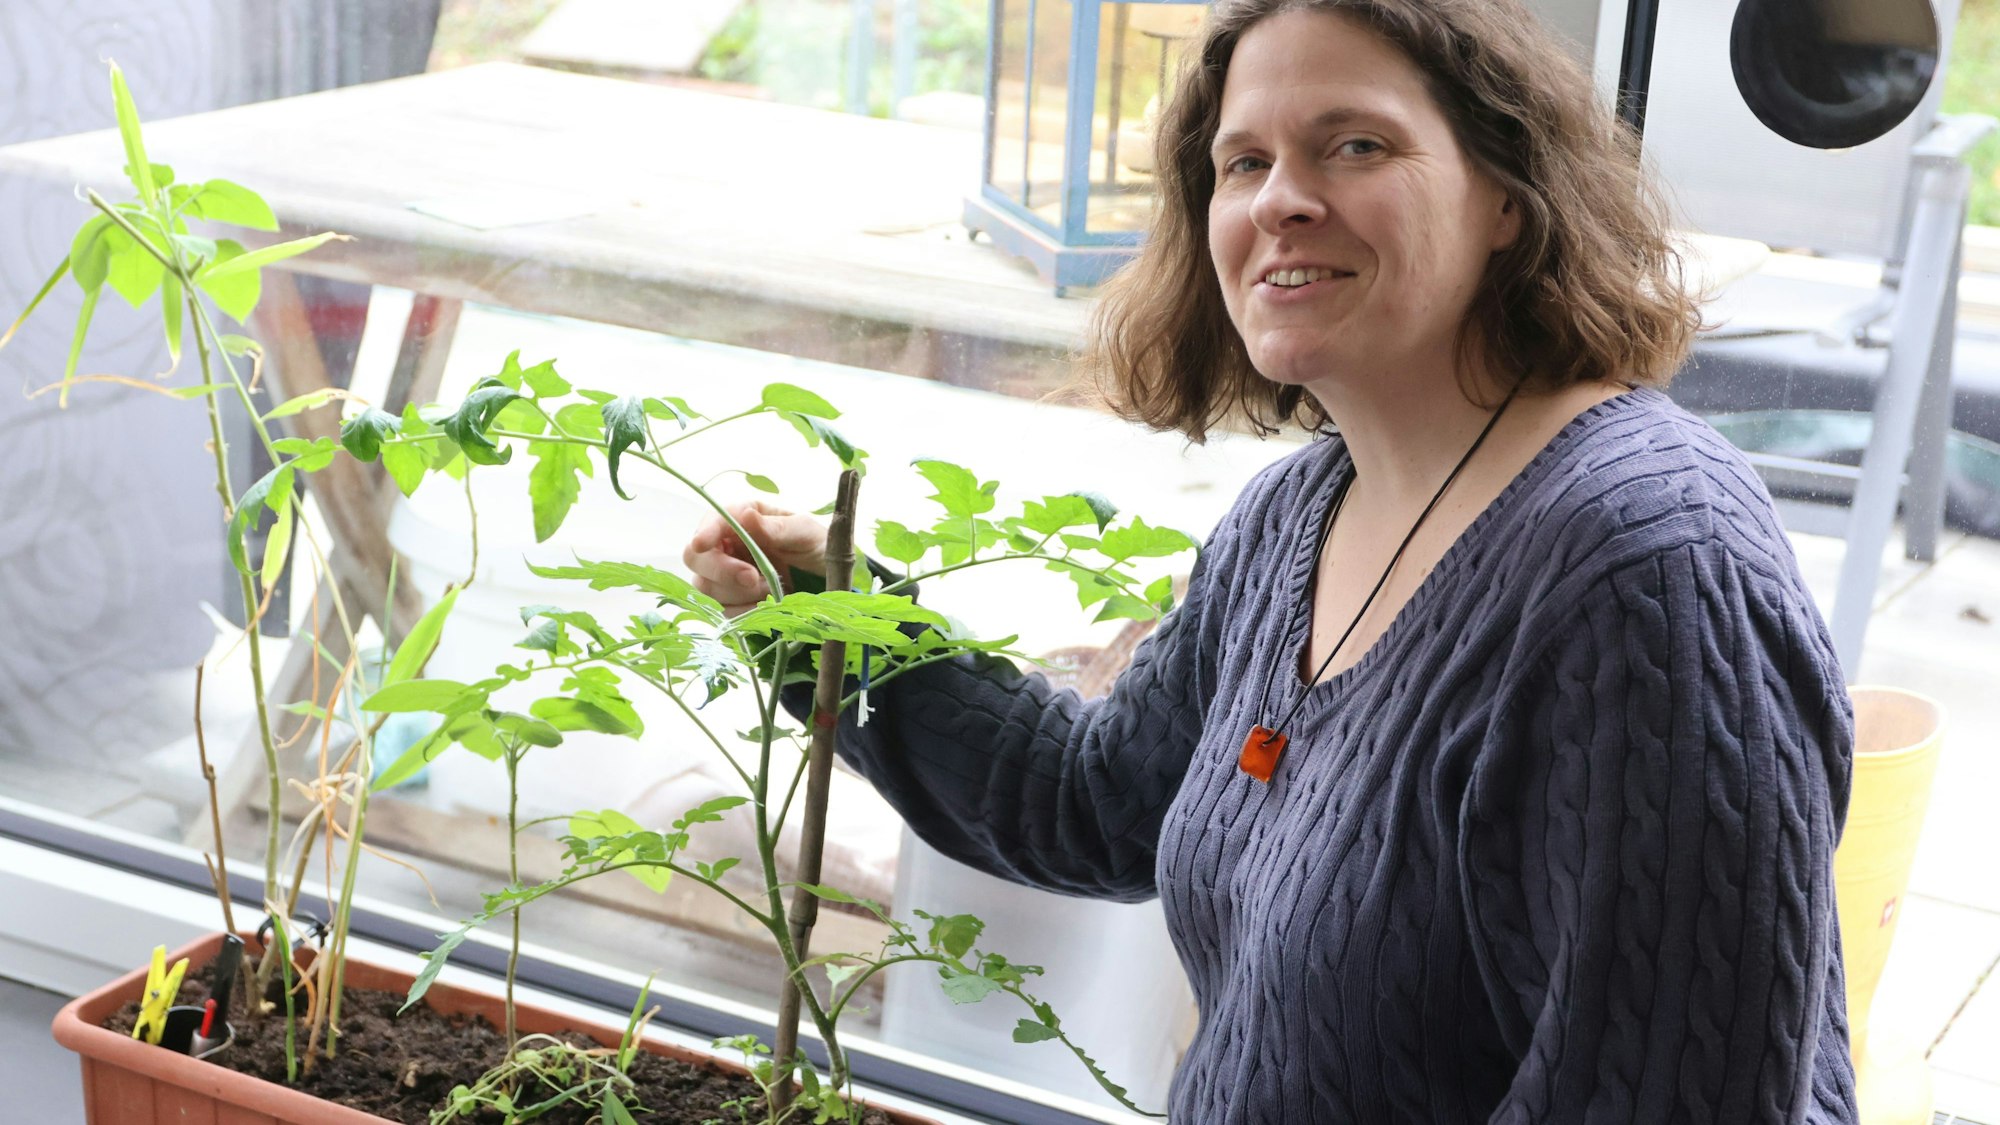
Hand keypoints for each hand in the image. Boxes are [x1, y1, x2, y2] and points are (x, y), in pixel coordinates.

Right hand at [683, 501, 827, 616]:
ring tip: (772, 589)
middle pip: (696, 558)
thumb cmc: (817, 548)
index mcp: (743, 518)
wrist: (831, 581)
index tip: (703, 544)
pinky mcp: (732, 601)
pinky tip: (767, 603)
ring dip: (739, 593)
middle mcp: (728, 544)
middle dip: (722, 570)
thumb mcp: (805, 533)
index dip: (703, 533)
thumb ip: (776, 528)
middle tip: (752, 577)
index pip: (711, 521)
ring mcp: (726, 574)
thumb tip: (746, 515)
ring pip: (706, 587)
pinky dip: (745, 610)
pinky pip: (723, 610)